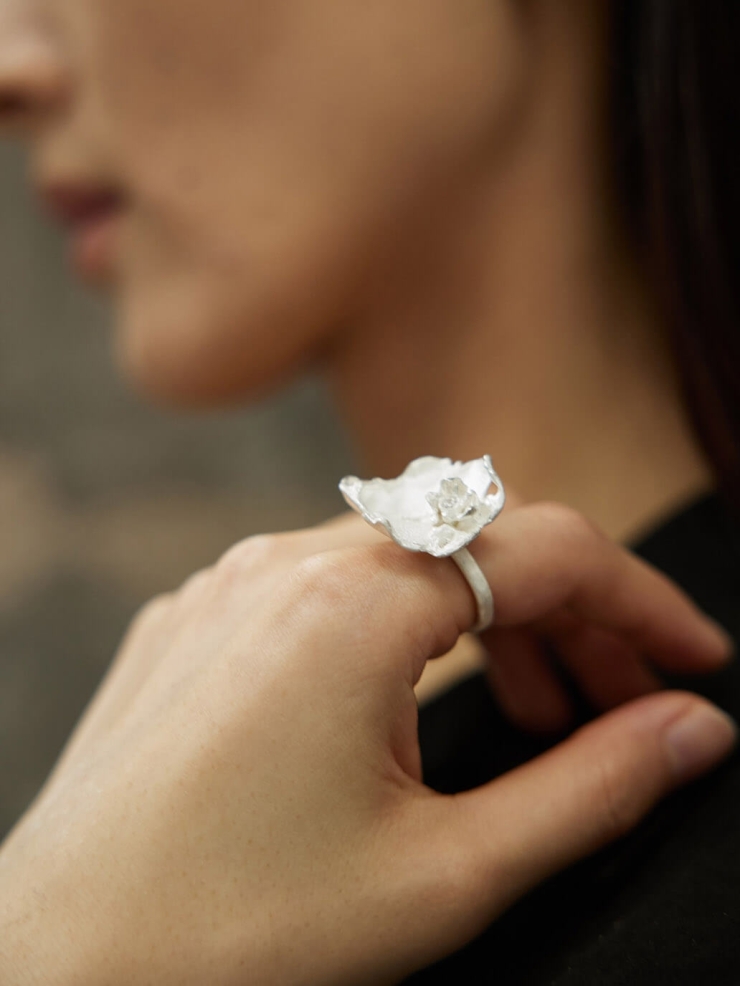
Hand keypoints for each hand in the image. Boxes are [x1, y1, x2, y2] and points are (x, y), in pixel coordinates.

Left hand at [0, 503, 734, 984]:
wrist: (53, 971)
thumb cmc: (233, 937)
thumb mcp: (445, 874)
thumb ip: (589, 788)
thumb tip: (689, 731)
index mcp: (352, 607)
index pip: (549, 553)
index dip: (641, 603)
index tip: (693, 661)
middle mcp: (284, 564)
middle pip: (475, 542)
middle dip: (567, 611)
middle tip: (618, 698)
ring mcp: (228, 582)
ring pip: (399, 555)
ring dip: (483, 614)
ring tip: (527, 707)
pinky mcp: (193, 614)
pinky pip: (320, 583)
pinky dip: (395, 621)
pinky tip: (406, 698)